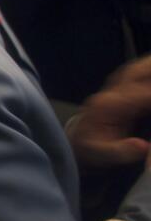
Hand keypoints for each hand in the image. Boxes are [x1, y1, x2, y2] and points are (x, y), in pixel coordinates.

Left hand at [70, 55, 150, 169]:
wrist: (76, 144)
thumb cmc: (90, 149)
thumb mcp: (103, 154)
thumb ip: (122, 150)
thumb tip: (142, 146)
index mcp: (110, 106)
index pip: (139, 94)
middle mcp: (110, 94)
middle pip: (133, 74)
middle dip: (150, 68)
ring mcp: (110, 91)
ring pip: (132, 71)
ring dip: (147, 65)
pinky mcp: (114, 93)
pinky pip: (131, 76)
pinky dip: (144, 70)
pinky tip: (150, 67)